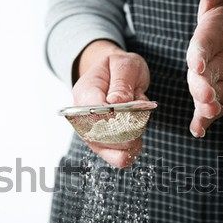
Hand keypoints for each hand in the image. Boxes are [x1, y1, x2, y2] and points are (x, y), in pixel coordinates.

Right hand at [72, 41, 149, 167]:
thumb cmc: (118, 69)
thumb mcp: (123, 64)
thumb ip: (122, 81)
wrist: (112, 76)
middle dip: (132, 126)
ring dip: (135, 137)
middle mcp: (82, 120)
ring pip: (116, 151)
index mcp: (84, 95)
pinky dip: (134, 148)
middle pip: (108, 137)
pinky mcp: (102, 147)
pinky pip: (120, 158)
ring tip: (138, 118)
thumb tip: (118, 101)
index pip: (98, 114)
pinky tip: (136, 132)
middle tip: (139, 107)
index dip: (119, 114)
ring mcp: (92, 137)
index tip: (133, 105)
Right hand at [187, 0, 222, 137]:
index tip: (199, 62)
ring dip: (205, 106)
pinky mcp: (211, 99)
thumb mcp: (222, 0)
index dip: (198, 55)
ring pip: (203, 97)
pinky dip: (201, 122)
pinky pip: (204, 113)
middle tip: (208, 95)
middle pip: (198, 78)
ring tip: (211, 111)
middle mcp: (201, 66)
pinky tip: (199, 131)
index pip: (199, 48)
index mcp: (203, 41)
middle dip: (202, 86)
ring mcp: (205, 84)